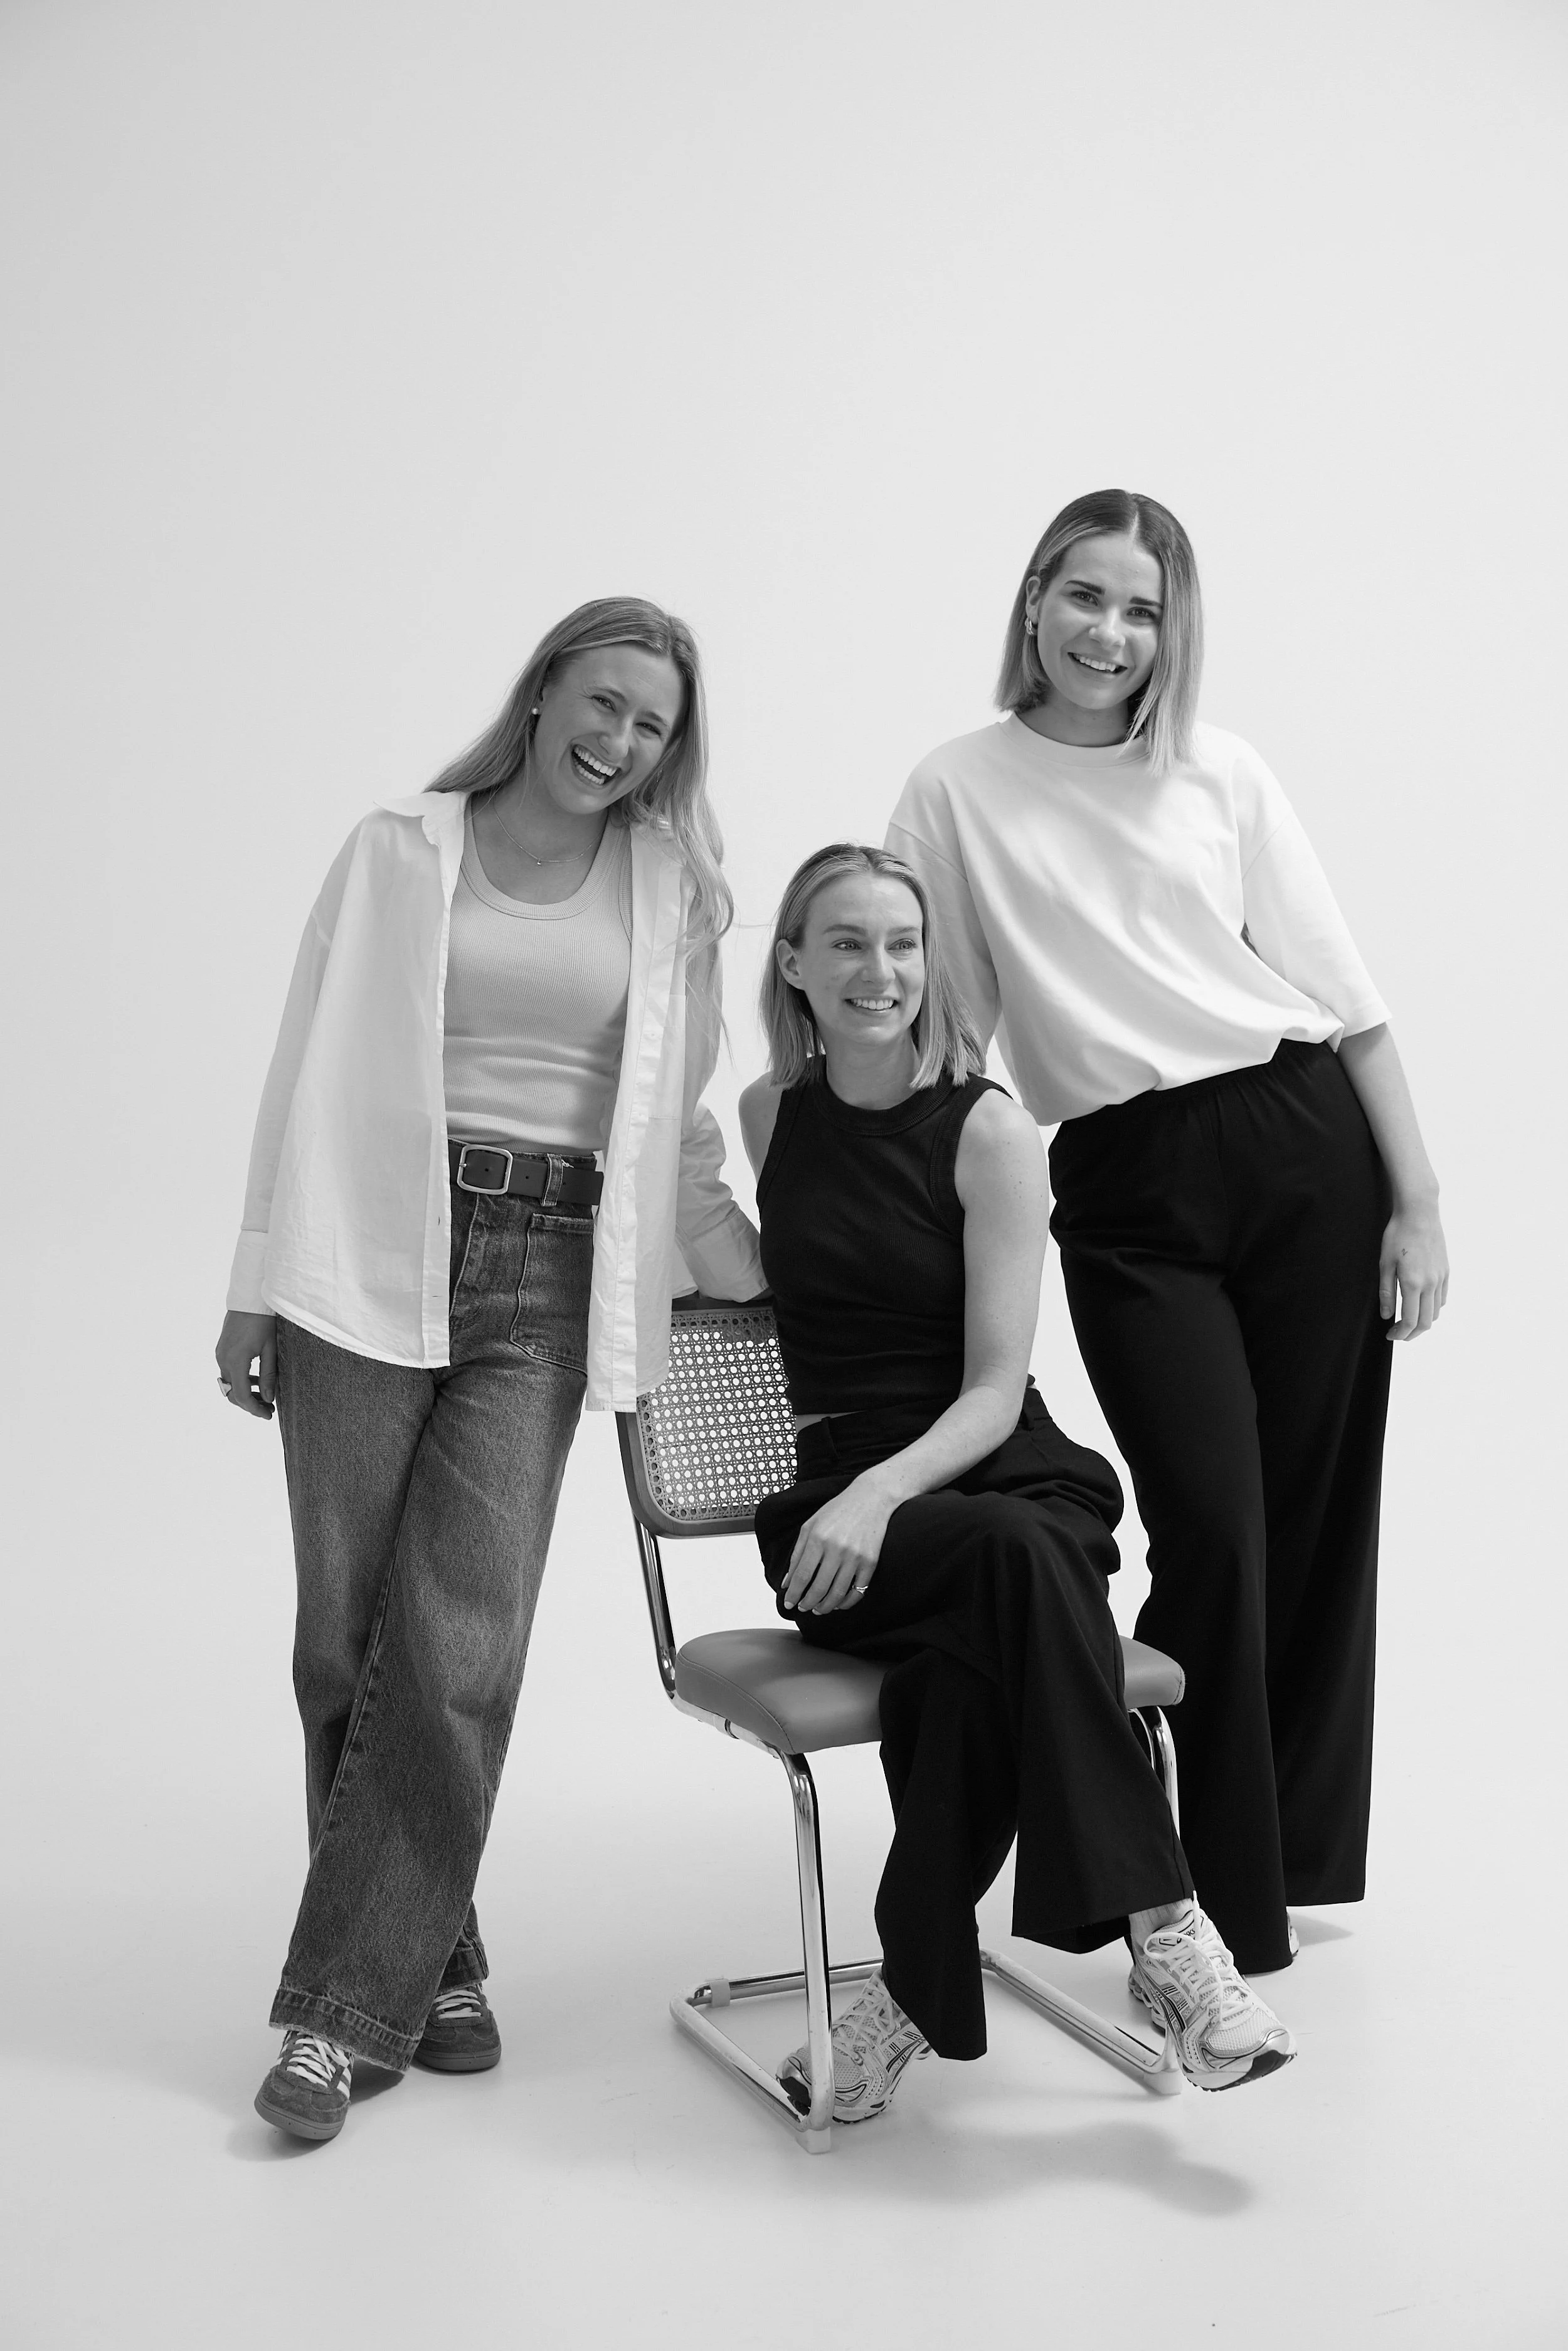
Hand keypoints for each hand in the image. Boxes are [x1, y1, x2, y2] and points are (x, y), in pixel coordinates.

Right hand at [215, 1310, 278, 1417]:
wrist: (250, 1298)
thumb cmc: (264, 1320)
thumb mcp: (271, 1349)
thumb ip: (269, 1375)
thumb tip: (268, 1399)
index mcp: (236, 1360)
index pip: (241, 1395)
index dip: (254, 1409)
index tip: (268, 1415)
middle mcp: (223, 1359)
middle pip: (232, 1393)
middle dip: (249, 1404)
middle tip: (268, 1408)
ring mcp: (220, 1354)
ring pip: (230, 1384)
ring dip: (245, 1393)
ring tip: (265, 1395)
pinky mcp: (222, 1349)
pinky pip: (229, 1372)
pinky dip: (241, 1380)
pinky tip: (256, 1379)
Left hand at [781, 1473, 897, 1614]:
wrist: (871, 1498)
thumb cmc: (838, 1510)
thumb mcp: (810, 1526)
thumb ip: (797, 1554)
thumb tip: (787, 1581)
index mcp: (818, 1539)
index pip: (802, 1575)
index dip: (793, 1593)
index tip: (789, 1603)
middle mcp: (836, 1549)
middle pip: (819, 1588)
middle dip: (808, 1603)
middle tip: (803, 1608)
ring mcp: (855, 1557)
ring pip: (837, 1593)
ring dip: (825, 1607)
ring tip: (818, 1609)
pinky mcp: (870, 1562)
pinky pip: (858, 1591)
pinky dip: (846, 1602)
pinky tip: (838, 1604)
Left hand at [1379, 1202, 1448, 1339]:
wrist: (1419, 1213)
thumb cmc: (1397, 1235)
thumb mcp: (1385, 1263)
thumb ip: (1386, 1292)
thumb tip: (1386, 1315)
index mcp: (1413, 1284)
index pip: (1410, 1321)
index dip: (1400, 1334)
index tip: (1390, 1335)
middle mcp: (1431, 1284)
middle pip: (1425, 1322)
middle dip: (1411, 1333)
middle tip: (1398, 1334)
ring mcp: (1441, 1278)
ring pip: (1436, 1312)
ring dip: (1423, 1321)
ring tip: (1408, 1320)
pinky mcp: (1446, 1271)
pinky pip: (1443, 1298)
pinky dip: (1433, 1308)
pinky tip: (1421, 1304)